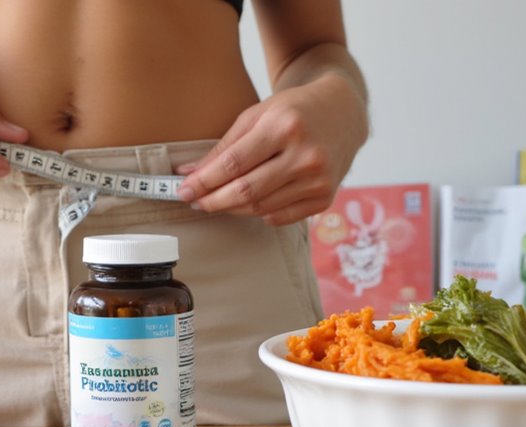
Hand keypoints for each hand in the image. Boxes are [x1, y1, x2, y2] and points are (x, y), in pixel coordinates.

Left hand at [175, 74, 366, 225]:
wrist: (342, 111)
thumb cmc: (293, 110)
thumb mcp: (257, 115)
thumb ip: (224, 146)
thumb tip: (189, 174)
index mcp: (285, 127)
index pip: (234, 164)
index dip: (204, 181)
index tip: (183, 189)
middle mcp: (306, 155)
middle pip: (246, 191)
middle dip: (213, 200)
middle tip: (194, 201)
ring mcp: (319, 179)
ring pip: (261, 207)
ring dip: (232, 208)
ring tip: (216, 201)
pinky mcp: (325, 197)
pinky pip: (280, 216)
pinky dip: (258, 213)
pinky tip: (248, 203)